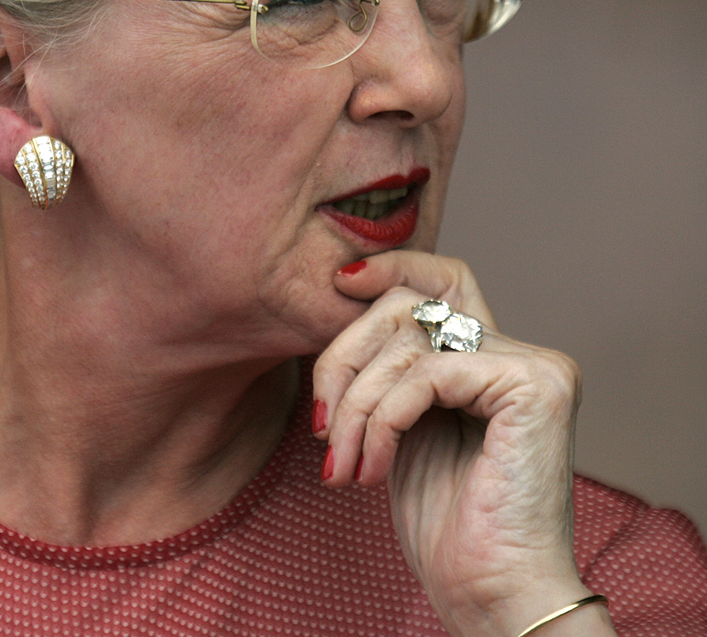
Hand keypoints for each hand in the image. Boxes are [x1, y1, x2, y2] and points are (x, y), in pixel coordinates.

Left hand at [311, 251, 614, 636]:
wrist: (489, 594)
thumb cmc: (444, 522)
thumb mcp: (400, 424)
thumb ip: (389, 366)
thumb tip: (341, 297)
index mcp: (492, 357)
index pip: (441, 277)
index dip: (391, 266)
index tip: (339, 281)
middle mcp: (522, 352)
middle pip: (408, 305)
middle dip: (345, 357)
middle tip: (325, 426)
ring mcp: (535, 366)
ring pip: (408, 340)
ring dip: (356, 406)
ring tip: (343, 463)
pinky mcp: (535, 387)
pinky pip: (427, 373)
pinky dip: (384, 419)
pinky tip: (373, 468)